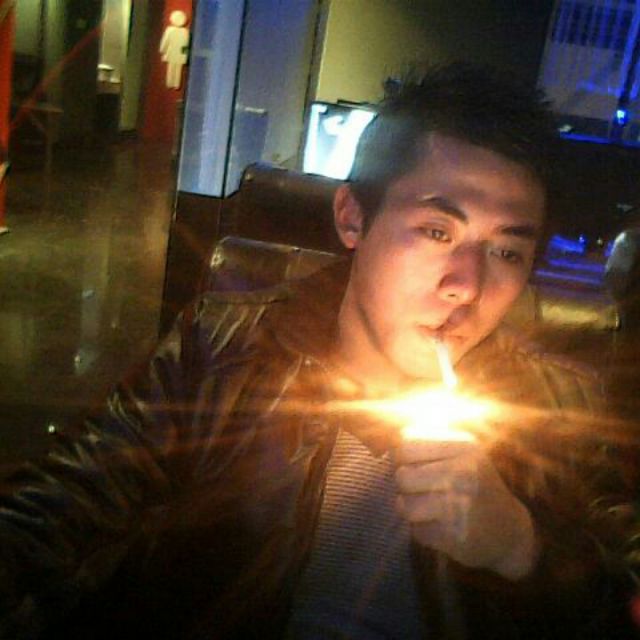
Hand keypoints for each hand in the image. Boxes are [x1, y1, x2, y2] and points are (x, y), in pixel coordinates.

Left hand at [394, 439, 538, 579]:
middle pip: (402, 474)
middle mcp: (465, 472)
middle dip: (404, 485)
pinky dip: (421, 530)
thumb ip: (430, 435)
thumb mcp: (463, 452)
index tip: (413, 463)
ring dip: (409, 509)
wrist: (509, 530)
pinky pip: (416, 531)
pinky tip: (438, 526)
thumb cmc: (475, 484)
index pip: (406, 442)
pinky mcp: (456, 535)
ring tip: (425, 507)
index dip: (402, 456)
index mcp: (464, 446)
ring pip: (405, 505)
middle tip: (419, 489)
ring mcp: (462, 505)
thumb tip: (387, 428)